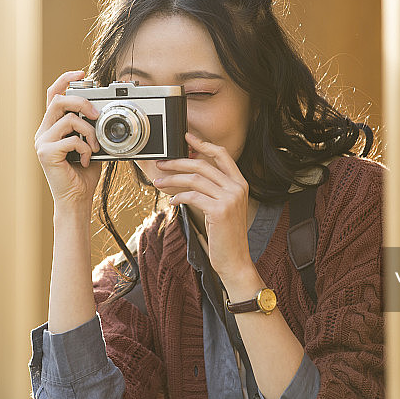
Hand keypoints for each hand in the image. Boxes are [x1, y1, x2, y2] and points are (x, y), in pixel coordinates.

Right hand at [34, 70, 102, 206]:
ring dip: (89, 131)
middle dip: (81, 101)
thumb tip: (101, 111)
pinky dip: (86, 148)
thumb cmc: (83, 173)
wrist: (77, 199)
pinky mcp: (46, 153)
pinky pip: (71, 139)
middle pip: (58, 101)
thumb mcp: (90, 143)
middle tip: (96, 113)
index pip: (53, 95)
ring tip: (95, 146)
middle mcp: (43, 132)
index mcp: (52, 127)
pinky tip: (87, 160)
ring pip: (68, 119)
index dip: (65, 80)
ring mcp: (42, 142)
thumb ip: (89, 127)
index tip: (81, 73)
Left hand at [153, 132, 253, 281]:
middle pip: (203, 165)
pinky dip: (178, 197)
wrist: (235, 260)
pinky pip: (192, 196)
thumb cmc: (226, 235)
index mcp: (240, 183)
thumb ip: (213, 189)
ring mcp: (229, 198)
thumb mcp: (223, 207)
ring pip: (195, 180)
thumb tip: (191, 174)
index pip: (222, 155)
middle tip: (162, 163)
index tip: (187, 138)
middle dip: (178, 162)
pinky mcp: (219, 211)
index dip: (203, 144)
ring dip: (173, 180)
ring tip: (159, 182)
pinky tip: (172, 201)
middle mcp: (237, 187)